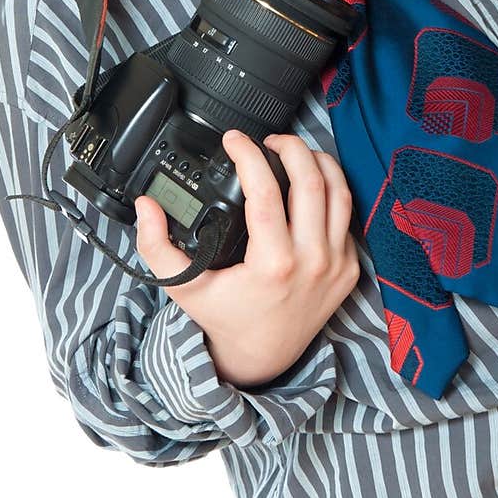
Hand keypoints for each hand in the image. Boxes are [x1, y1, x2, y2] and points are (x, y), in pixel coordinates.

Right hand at [134, 129, 359, 388]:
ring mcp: (336, 264)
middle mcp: (312, 262)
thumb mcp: (185, 287)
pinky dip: (331, 191)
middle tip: (268, 142)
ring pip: (339, 192)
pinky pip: (347, 216)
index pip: (266, 192)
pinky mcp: (350, 267)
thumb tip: (147, 206)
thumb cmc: (228, 318)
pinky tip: (312, 183)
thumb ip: (157, 247)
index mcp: (273, 265)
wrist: (265, 357)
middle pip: (312, 181)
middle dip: (290, 147)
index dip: (248, 156)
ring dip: (317, 162)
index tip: (234, 140)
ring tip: (294, 153)